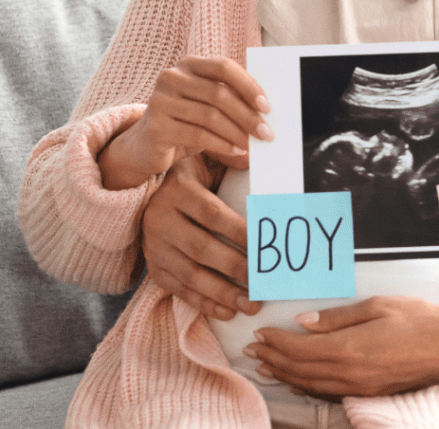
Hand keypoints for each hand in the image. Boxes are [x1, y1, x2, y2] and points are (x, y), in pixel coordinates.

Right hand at [99, 56, 272, 189]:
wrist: (146, 147)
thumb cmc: (186, 122)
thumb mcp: (208, 106)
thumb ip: (231, 99)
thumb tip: (266, 112)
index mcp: (188, 65)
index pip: (224, 67)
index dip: (248, 85)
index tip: (267, 106)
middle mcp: (171, 77)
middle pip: (219, 94)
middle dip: (247, 116)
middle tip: (266, 133)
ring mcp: (160, 101)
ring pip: (210, 116)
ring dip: (237, 133)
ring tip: (252, 145)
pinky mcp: (156, 126)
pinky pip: (198, 135)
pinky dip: (222, 144)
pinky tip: (236, 152)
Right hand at [141, 155, 261, 319]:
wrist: (148, 192)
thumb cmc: (191, 176)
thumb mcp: (204, 159)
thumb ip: (228, 158)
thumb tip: (254, 154)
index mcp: (178, 192)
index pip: (212, 215)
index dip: (239, 231)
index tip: (265, 245)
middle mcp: (160, 220)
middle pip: (202, 249)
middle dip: (236, 268)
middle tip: (263, 281)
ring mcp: (154, 248)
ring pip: (191, 274)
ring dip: (223, 293)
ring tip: (251, 304)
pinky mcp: (153, 268)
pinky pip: (179, 289)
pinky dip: (204, 303)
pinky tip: (227, 311)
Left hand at [245, 296, 438, 398]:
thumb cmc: (418, 318)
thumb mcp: (377, 306)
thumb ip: (337, 317)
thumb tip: (303, 322)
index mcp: (350, 348)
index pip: (301, 348)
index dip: (276, 341)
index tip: (260, 332)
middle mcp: (349, 373)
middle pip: (300, 370)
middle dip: (274, 359)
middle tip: (253, 349)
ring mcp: (359, 387)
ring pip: (311, 384)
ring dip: (285, 374)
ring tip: (267, 365)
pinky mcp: (369, 392)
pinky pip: (327, 391)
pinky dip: (307, 385)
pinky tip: (299, 379)